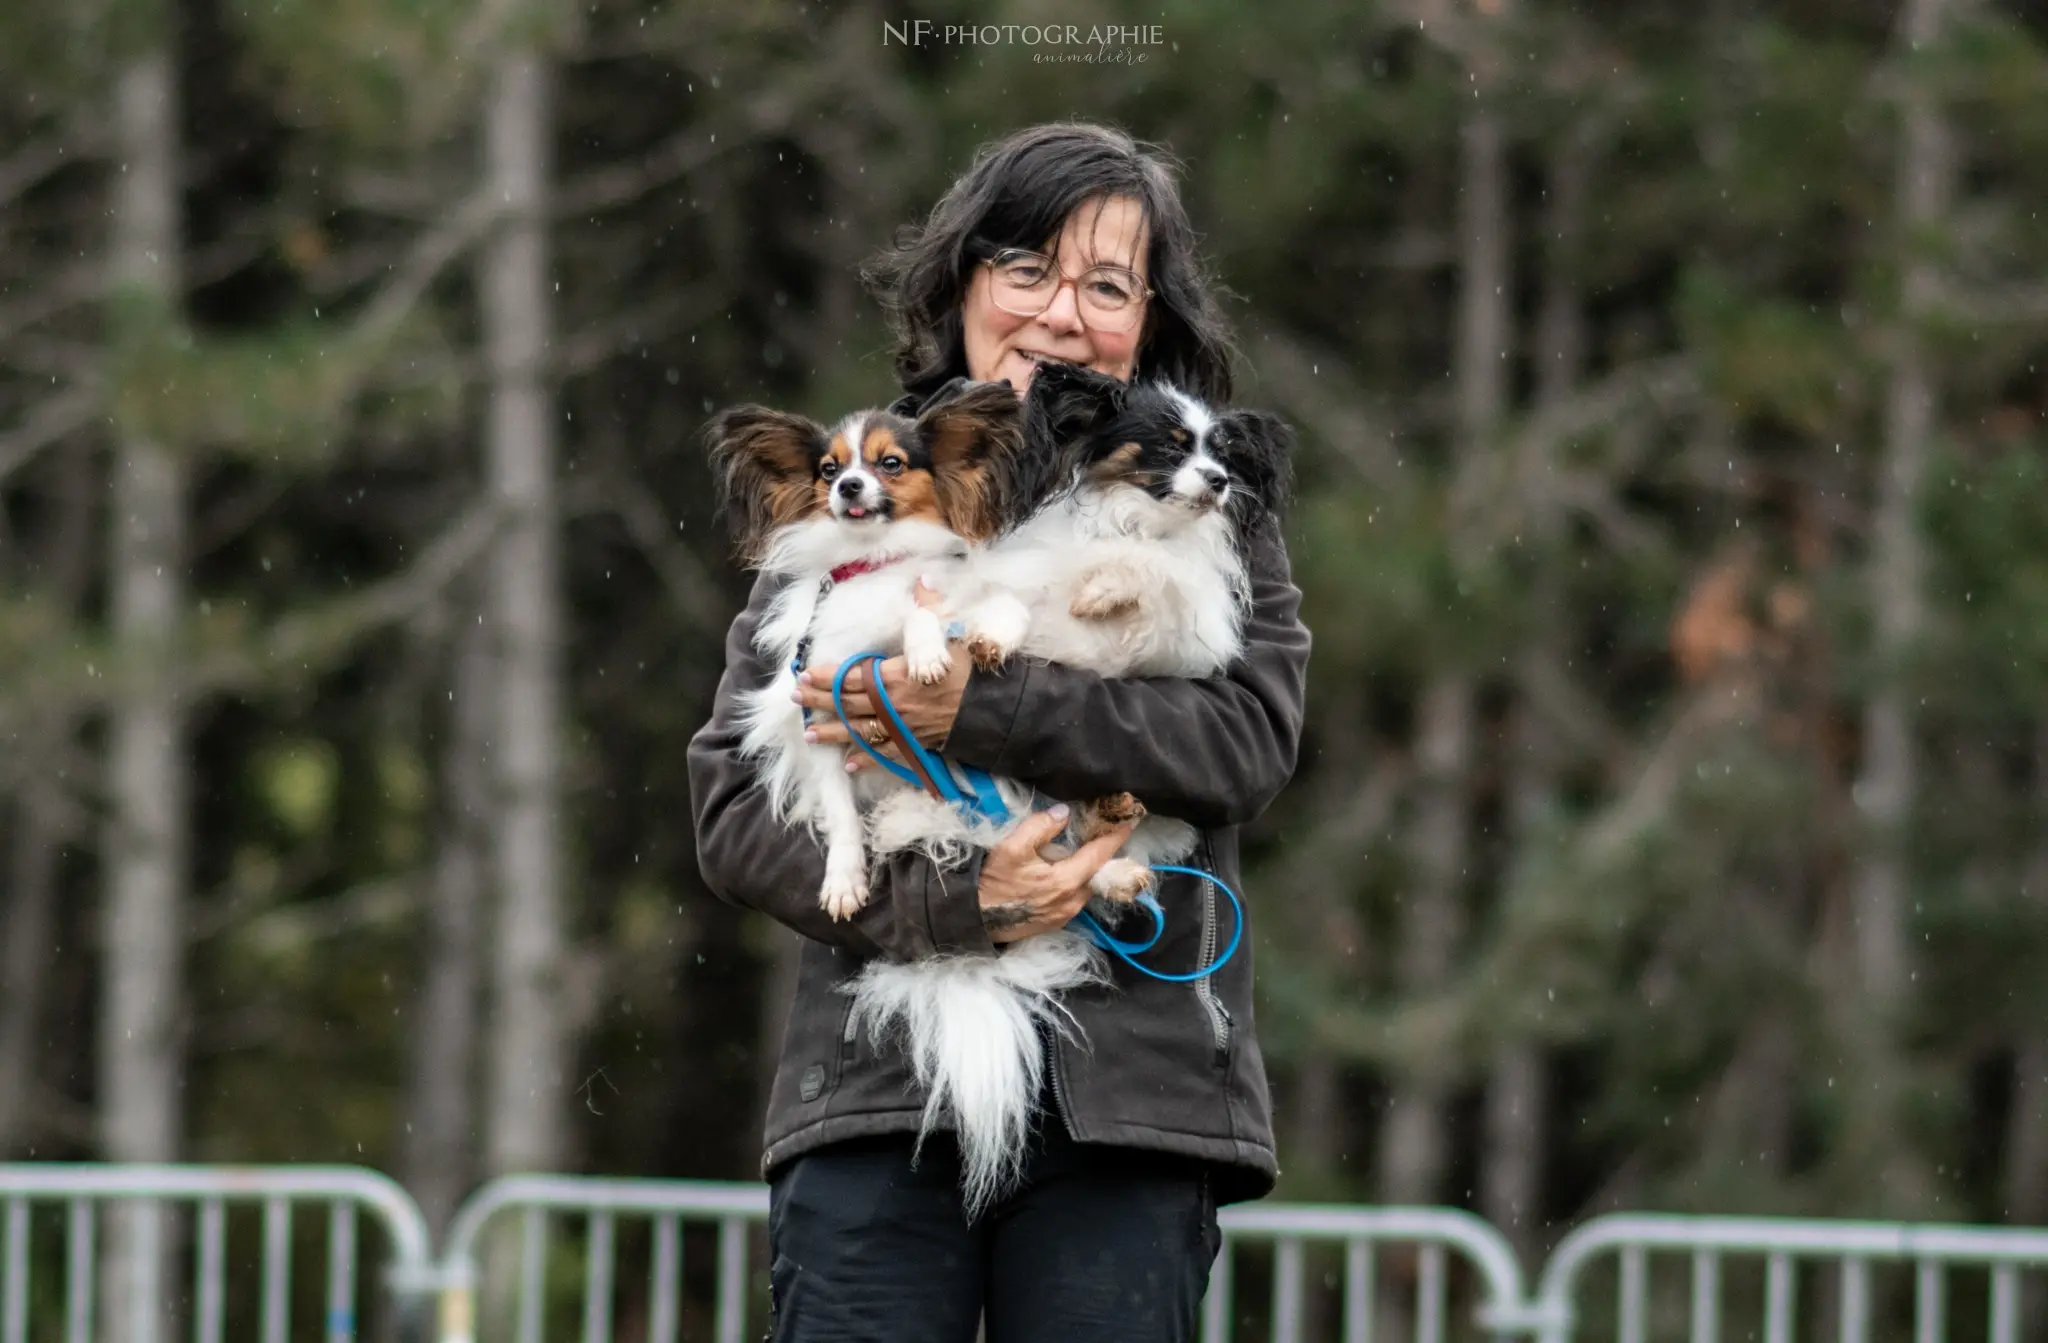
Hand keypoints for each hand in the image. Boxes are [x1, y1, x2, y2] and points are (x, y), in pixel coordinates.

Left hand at [797, 579, 967, 771]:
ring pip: (859, 732)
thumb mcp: (952, 633)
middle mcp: (893, 705)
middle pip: (848, 704)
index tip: (806, 674)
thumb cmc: (972, 670)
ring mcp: (902, 729)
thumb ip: (932, 607)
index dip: (827, 676)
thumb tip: (922, 578)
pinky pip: (885, 755)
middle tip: (796, 698)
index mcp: (897, 676)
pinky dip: (866, 760)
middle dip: (819, 701)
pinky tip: (848, 765)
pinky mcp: (915, 746)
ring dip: (833, 733)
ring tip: (810, 735)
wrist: (994, 709)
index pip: (852, 676)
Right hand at [976, 805, 1136, 943]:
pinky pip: (1076, 898)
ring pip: (1087, 887)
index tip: (1130, 822)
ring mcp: (1065, 915)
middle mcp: (1073, 902)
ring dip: (1090, 869)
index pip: (1100, 855)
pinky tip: (1066, 872)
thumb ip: (1040, 827)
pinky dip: (1078, 882)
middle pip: (1098, 873)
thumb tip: (1064, 813)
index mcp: (1066, 881)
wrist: (975, 920)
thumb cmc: (992, 882)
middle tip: (1105, 832)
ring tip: (1084, 850)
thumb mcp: (1011, 848)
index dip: (1116, 837)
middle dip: (1104, 852)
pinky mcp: (1056, 923)